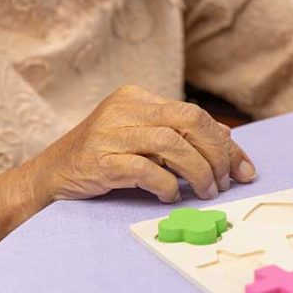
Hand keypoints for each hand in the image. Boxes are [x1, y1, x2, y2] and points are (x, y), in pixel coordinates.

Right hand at [36, 85, 255, 202]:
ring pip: (171, 143)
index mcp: (138, 97)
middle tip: (224, 182)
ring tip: (206, 191)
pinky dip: (166, 184)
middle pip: (189, 120)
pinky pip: (145, 169)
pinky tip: (171, 195)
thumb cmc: (104, 158)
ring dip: (198, 171)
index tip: (243, 171)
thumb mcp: (144, 139)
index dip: (225, 144)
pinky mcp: (98, 160)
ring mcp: (109, 133)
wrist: (48, 176)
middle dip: (217, 154)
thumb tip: (229, 140)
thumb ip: (182, 136)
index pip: (196, 114)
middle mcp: (124, 108)